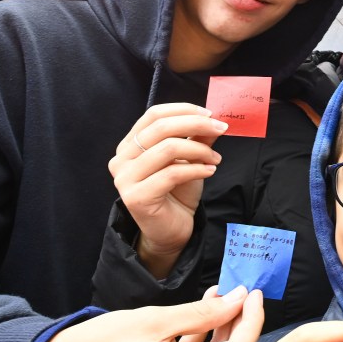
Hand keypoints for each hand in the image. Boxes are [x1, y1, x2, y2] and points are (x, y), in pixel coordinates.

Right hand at [109, 103, 228, 276]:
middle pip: (160, 128)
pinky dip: (196, 169)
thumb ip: (196, 138)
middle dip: (196, 124)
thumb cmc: (177, 193)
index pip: (154, 114)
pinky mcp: (136, 197)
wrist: (171, 231)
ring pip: (167, 149)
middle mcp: (121, 159)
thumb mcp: (189, 159)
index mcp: (130, 144)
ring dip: (199, 150)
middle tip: (221, 129)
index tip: (211, 114)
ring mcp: (125, 178)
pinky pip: (172, 173)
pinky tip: (210, 171)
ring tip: (216, 158)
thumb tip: (213, 118)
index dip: (184, 110)